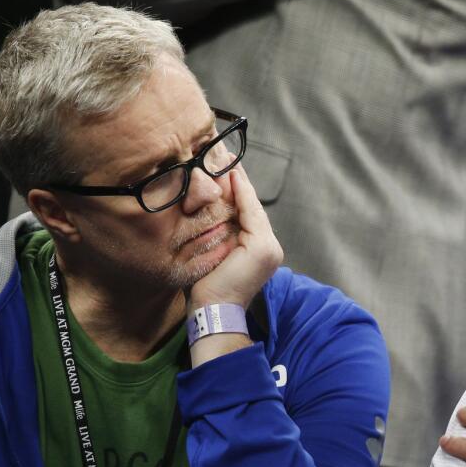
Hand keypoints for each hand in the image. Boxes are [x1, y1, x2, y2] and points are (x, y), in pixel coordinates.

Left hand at [188, 166, 282, 309]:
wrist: (213, 312)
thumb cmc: (204, 290)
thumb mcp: (207, 255)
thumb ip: (210, 235)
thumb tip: (197, 210)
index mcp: (256, 250)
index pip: (244, 212)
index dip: (234, 189)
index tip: (221, 166)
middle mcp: (268, 246)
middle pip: (249, 205)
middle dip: (236, 179)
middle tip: (224, 153)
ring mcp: (268, 247)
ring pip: (250, 205)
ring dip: (238, 180)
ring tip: (226, 157)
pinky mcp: (263, 247)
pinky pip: (250, 212)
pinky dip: (241, 192)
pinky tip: (230, 175)